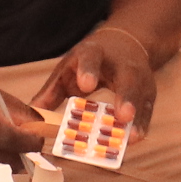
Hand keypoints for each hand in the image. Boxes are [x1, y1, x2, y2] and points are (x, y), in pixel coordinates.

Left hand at [38, 24, 158, 139]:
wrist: (126, 44)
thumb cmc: (91, 60)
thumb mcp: (69, 67)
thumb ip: (52, 91)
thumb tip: (32, 115)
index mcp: (95, 53)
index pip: (92, 58)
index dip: (89, 71)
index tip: (86, 86)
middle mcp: (121, 63)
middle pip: (126, 77)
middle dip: (126, 96)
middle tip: (122, 115)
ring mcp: (139, 77)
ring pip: (141, 94)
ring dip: (138, 116)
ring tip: (133, 137)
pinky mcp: (148, 91)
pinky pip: (148, 108)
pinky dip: (143, 123)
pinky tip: (137, 138)